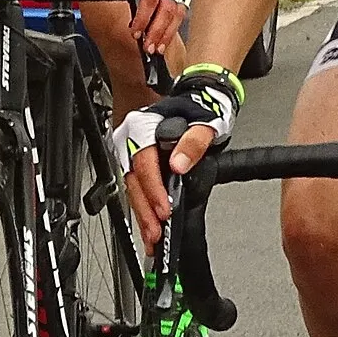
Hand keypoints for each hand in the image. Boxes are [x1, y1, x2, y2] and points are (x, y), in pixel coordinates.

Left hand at [102, 0, 192, 53]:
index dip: (143, 16)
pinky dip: (173, 29)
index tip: (134, 31)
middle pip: (168, 8)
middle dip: (157, 30)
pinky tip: (164, 40)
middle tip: (147, 46)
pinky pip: (182, 14)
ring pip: (178, 13)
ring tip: (156, 48)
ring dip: (167, 33)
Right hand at [117, 63, 242, 248]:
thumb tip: (180, 164)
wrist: (200, 99)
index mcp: (144, 126)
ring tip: (153, 237)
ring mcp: (132, 151)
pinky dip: (145, 208)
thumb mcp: (205, 122)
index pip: (143, 163)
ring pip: (133, 188)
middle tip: (156, 233)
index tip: (164, 209)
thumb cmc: (201, 107)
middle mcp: (132, 139)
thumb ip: (194, 142)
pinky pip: (138, 188)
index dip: (154, 189)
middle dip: (145, 211)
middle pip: (134, 181)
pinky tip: (151, 225)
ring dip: (143, 214)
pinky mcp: (139, 163)